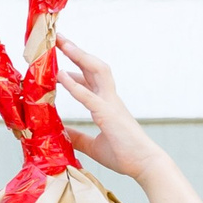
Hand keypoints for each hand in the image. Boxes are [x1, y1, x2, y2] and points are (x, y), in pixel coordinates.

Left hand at [57, 38, 167, 180]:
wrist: (145, 165)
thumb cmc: (124, 155)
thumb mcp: (93, 145)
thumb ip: (78, 137)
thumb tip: (62, 133)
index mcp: (106, 104)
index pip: (90, 78)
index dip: (75, 66)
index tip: (58, 59)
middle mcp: (110, 98)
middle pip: (93, 66)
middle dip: (76, 50)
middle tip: (58, 38)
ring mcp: (110, 104)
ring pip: (96, 71)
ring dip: (78, 56)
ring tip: (62, 44)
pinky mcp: (108, 114)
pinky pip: (89, 96)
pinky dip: (74, 85)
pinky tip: (61, 75)